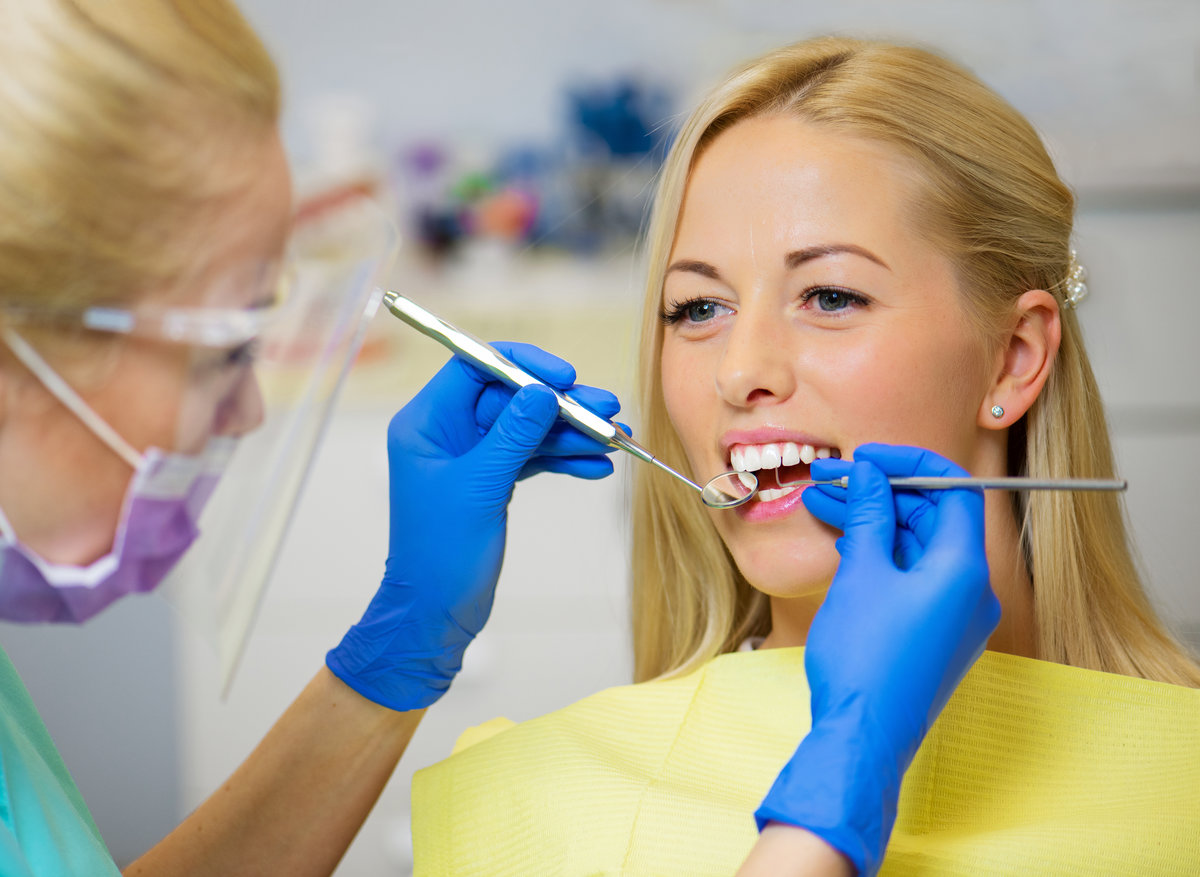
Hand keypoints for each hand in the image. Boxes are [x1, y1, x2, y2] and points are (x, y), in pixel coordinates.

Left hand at [326, 343, 620, 710]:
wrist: (435, 614)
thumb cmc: (440, 555)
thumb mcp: (480, 488)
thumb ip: (512, 436)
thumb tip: (544, 392)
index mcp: (427, 422)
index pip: (475, 366)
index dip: (523, 365)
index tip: (565, 377)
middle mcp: (448, 432)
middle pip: (512, 397)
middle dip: (561, 404)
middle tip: (607, 410)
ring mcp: (472, 456)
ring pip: (528, 428)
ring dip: (571, 433)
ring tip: (616, 439)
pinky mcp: (493, 480)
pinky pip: (533, 457)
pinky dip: (563, 461)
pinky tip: (597, 467)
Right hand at [755, 443, 999, 874]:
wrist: (861, 738)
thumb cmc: (864, 659)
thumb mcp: (862, 574)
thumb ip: (870, 516)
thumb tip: (870, 474)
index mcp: (964, 569)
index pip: (953, 489)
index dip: (908, 464)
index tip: (865, 458)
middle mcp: (970, 590)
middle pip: (933, 516)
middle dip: (880, 492)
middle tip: (829, 478)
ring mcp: (953, 615)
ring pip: (916, 547)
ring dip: (872, 521)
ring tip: (820, 502)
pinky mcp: (932, 633)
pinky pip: (911, 577)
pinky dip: (879, 554)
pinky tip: (839, 540)